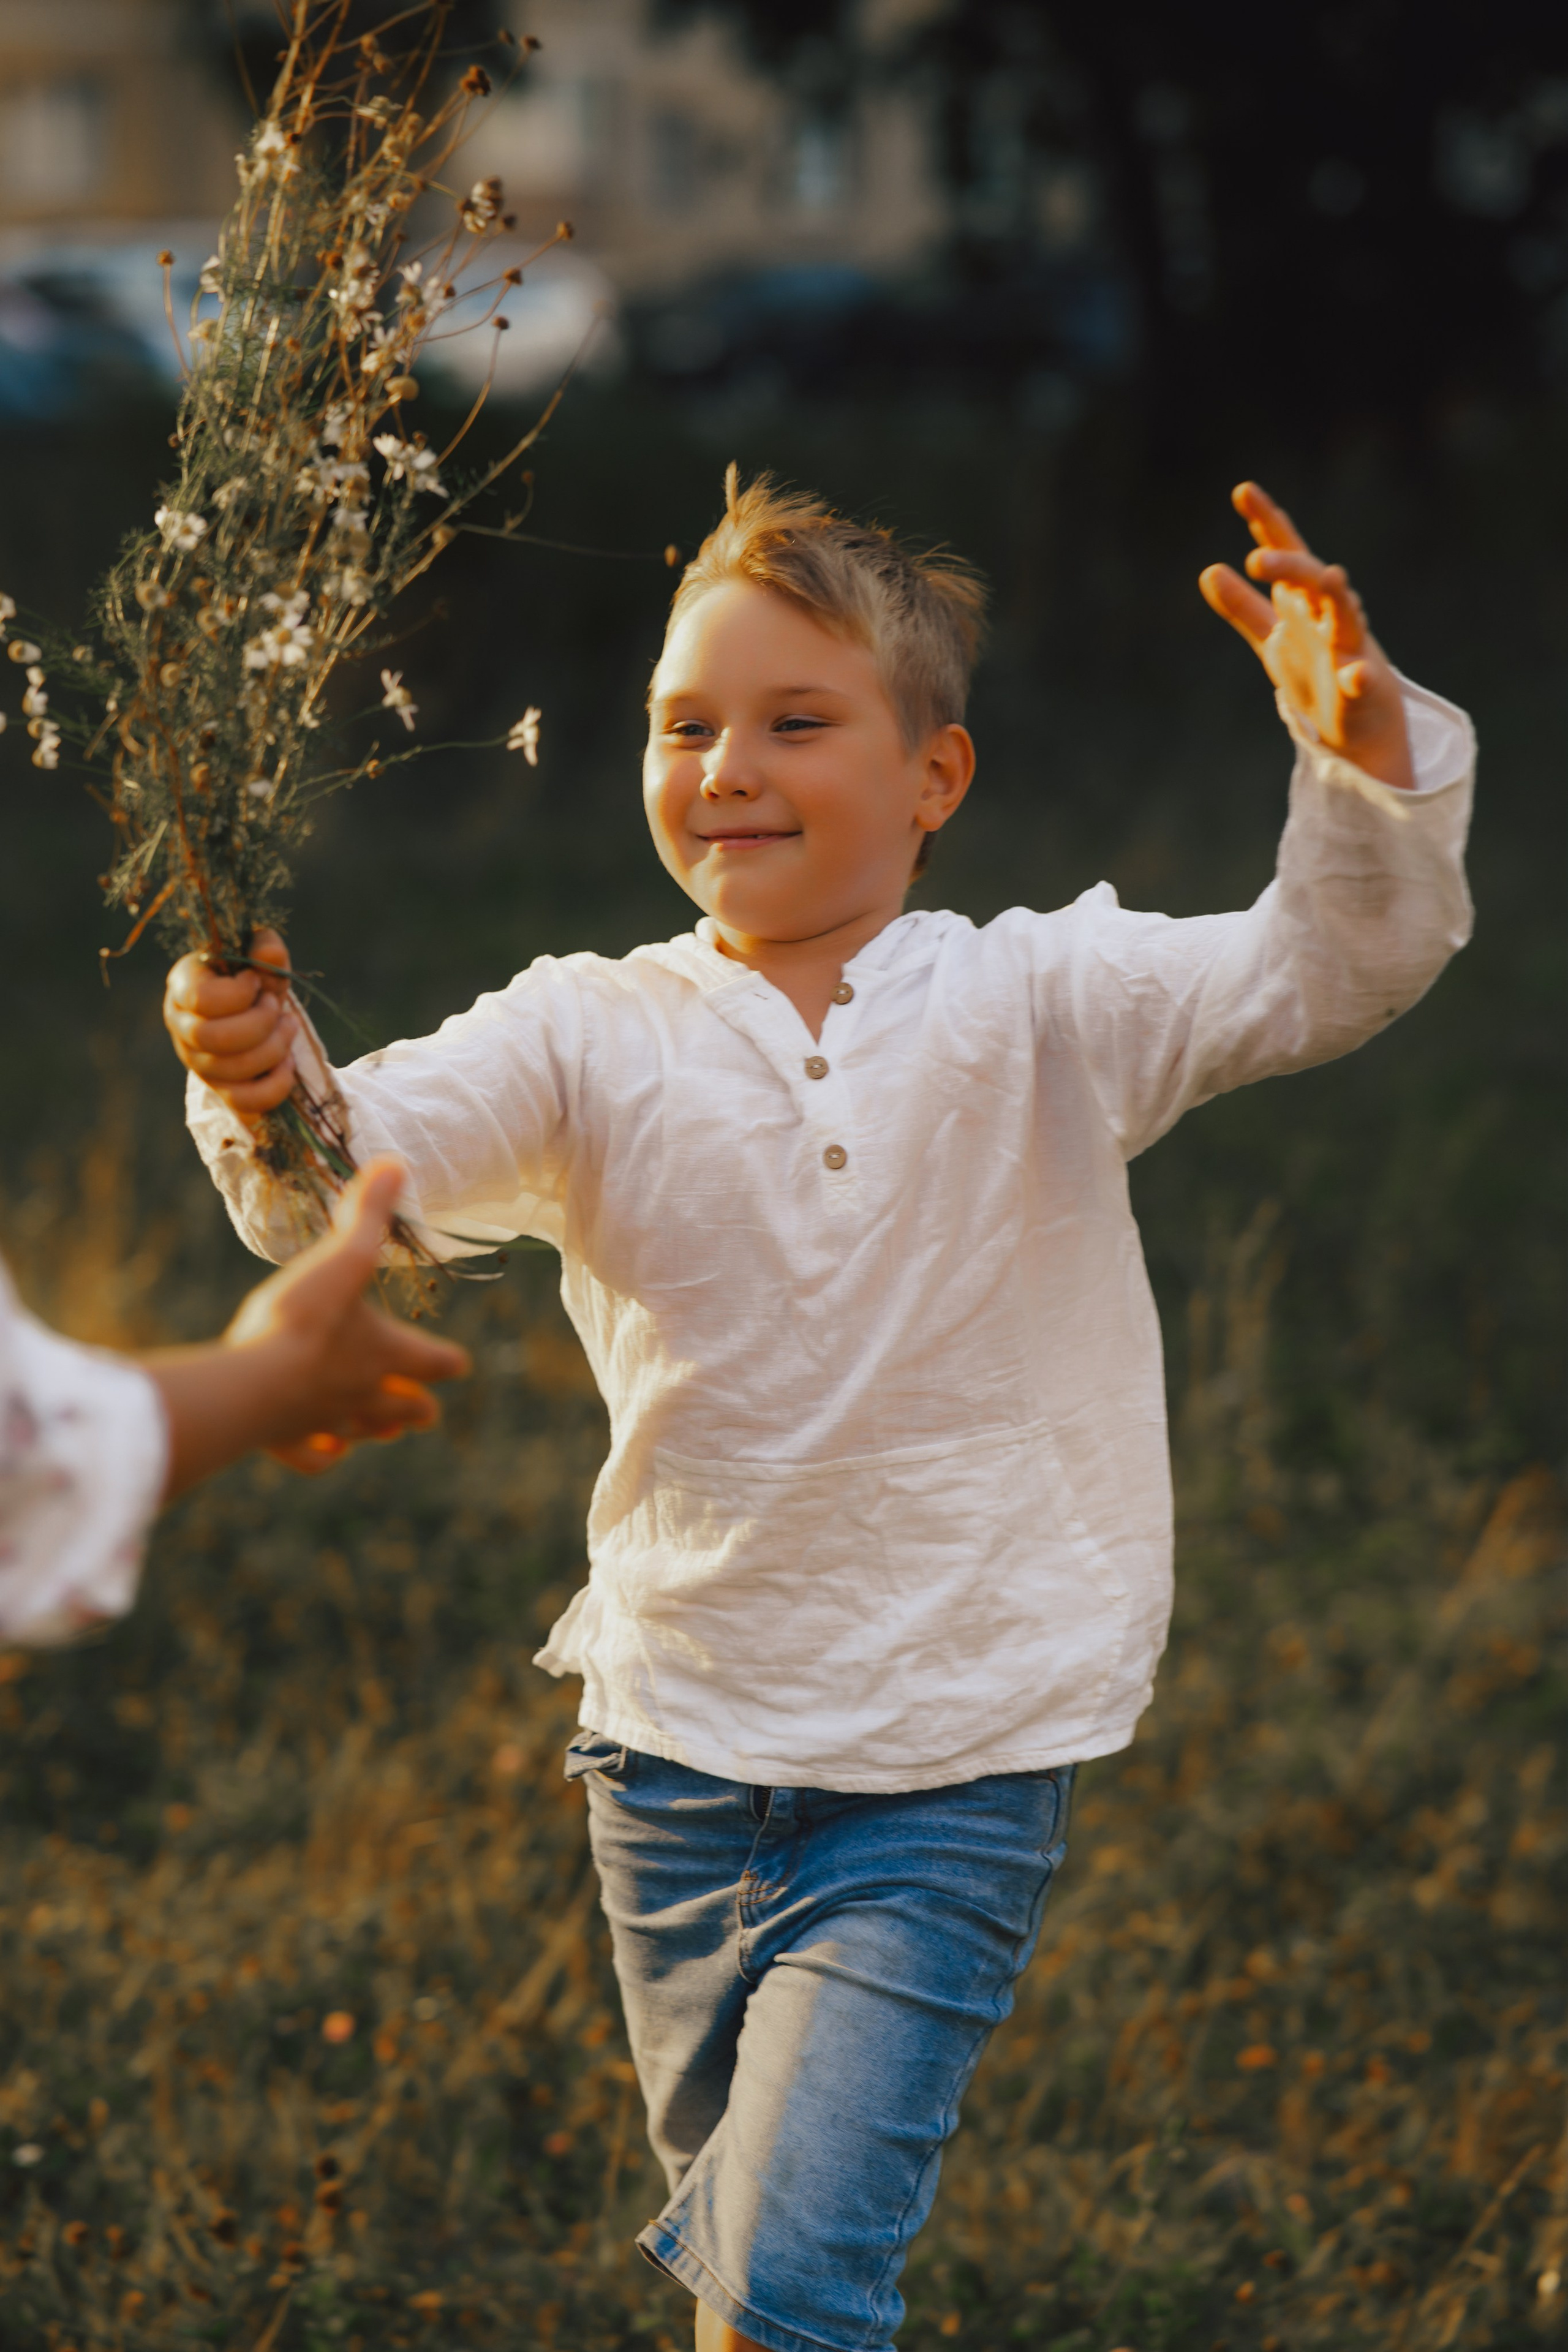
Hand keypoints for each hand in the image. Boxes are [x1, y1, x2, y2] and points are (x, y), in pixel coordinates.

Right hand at [163, 927, 297, 1120]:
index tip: (256, 982)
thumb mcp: (261, 960)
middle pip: (212, 1038)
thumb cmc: (256, 982)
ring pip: (231, 1070)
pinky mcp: (220, 1091)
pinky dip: (275, 1085)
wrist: (258, 1015)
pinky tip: (286, 1064)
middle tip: (277, 1006)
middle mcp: (182, 1026)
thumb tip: (270, 953)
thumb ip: (265, 949)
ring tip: (288, 1027)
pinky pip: (244, 1103)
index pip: (200, 999)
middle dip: (259, 1023)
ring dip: (274, 1048)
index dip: (238, 993)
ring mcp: (197, 1062)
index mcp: (183, 987)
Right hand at [224, 1160, 468, 1472]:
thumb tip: (397, 1164)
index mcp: (385, 1354)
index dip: (447, 1361)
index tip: (458, 1363)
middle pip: (407, 1410)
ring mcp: (326, 1423)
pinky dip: (323, 1453)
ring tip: (385, 1430)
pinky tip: (324, 1448)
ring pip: (365, 1433)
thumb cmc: (302, 1319)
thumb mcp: (340, 1257)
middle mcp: (363, 1395)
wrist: (249, 1382)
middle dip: (417, 1406)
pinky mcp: (286, 1443)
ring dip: (378, 1429)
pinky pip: (315, 1458)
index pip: (435, 1362)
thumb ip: (367, 1213)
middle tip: (425, 1410)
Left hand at [1199, 482, 1415, 791]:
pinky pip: (1363, 679)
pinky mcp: (1364, 685)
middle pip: (1310, 579)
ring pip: (1347, 616)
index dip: (1267, 523)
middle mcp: (1330, 615)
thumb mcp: (1273, 637)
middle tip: (1256, 559)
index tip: (1243, 491)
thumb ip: (1243, 607)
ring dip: (1337, 596)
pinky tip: (1356, 676)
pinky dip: (1359, 677)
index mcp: (1304, 601)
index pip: (1286, 553)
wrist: (1353, 725)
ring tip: (1329, 576)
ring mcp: (1351, 647)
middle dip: (1289, 565)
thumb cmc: (1316, 673)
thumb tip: (1208, 571)